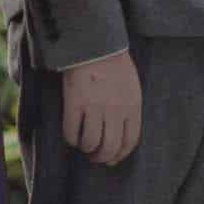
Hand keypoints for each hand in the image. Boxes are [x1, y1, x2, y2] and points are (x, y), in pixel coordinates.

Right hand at [62, 51, 142, 165]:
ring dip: (86, 149)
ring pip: (90, 144)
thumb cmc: (114, 63)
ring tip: (83, 144)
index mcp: (133, 105)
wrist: (96, 43)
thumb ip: (129, 109)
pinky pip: (71, 133)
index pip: (129, 141)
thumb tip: (120, 136)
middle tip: (94, 155)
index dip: (119, 155)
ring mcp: (95, 107)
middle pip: (109, 148)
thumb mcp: (131, 86)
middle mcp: (116, 109)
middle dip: (101, 157)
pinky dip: (71, 139)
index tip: (112, 159)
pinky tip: (71, 135)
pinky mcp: (75, 104)